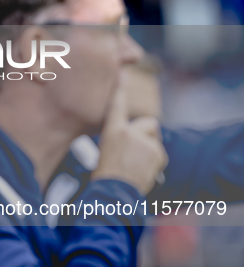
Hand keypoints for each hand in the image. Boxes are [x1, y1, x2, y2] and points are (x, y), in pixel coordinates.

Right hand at [92, 79, 167, 194]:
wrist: (114, 193)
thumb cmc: (105, 175)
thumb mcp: (106, 151)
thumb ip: (121, 139)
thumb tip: (132, 137)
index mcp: (112, 131)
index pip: (117, 104)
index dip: (120, 88)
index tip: (122, 73)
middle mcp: (129, 132)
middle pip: (149, 123)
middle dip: (147, 134)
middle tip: (136, 150)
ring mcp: (144, 142)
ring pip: (155, 140)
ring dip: (150, 149)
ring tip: (137, 164)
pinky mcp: (156, 152)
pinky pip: (160, 153)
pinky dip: (155, 161)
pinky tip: (143, 171)